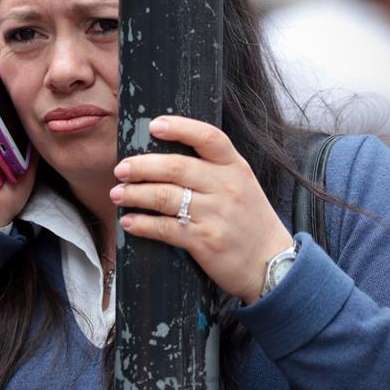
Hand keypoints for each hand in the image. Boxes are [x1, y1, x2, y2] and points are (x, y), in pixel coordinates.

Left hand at [109, 116, 293, 304]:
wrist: (272, 264)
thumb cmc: (250, 221)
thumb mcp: (242, 184)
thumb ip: (213, 168)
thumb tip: (166, 156)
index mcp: (235, 167)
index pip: (208, 137)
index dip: (179, 128)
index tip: (154, 125)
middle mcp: (226, 186)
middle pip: (175, 167)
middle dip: (141, 167)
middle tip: (121, 169)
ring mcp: (215, 214)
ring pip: (164, 197)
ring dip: (134, 194)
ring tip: (117, 194)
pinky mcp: (205, 241)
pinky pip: (164, 228)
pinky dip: (141, 224)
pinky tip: (129, 221)